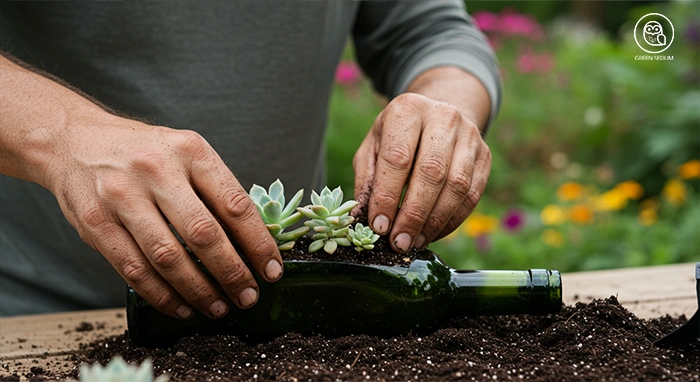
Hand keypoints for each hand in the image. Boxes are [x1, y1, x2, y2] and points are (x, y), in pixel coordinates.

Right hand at [46, 114, 281, 318]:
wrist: (74, 141)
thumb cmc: (144, 153)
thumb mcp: (186, 153)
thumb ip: (215, 190)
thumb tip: (252, 244)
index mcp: (190, 151)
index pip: (234, 204)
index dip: (258, 243)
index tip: (272, 270)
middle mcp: (157, 170)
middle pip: (203, 234)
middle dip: (232, 273)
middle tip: (248, 296)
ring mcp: (122, 196)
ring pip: (168, 257)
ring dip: (199, 290)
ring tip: (219, 307)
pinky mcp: (95, 223)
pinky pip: (134, 270)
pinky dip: (162, 295)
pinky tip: (182, 307)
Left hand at [353, 93, 491, 252]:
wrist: (437, 115)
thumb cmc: (397, 136)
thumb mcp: (373, 147)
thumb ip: (368, 180)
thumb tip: (363, 218)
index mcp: (408, 110)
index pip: (397, 158)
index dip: (387, 196)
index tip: (379, 226)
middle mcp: (443, 117)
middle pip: (431, 173)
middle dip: (413, 214)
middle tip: (398, 242)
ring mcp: (469, 135)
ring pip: (457, 186)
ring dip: (434, 222)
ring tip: (415, 242)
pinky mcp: (485, 156)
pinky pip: (472, 195)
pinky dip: (452, 220)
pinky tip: (433, 233)